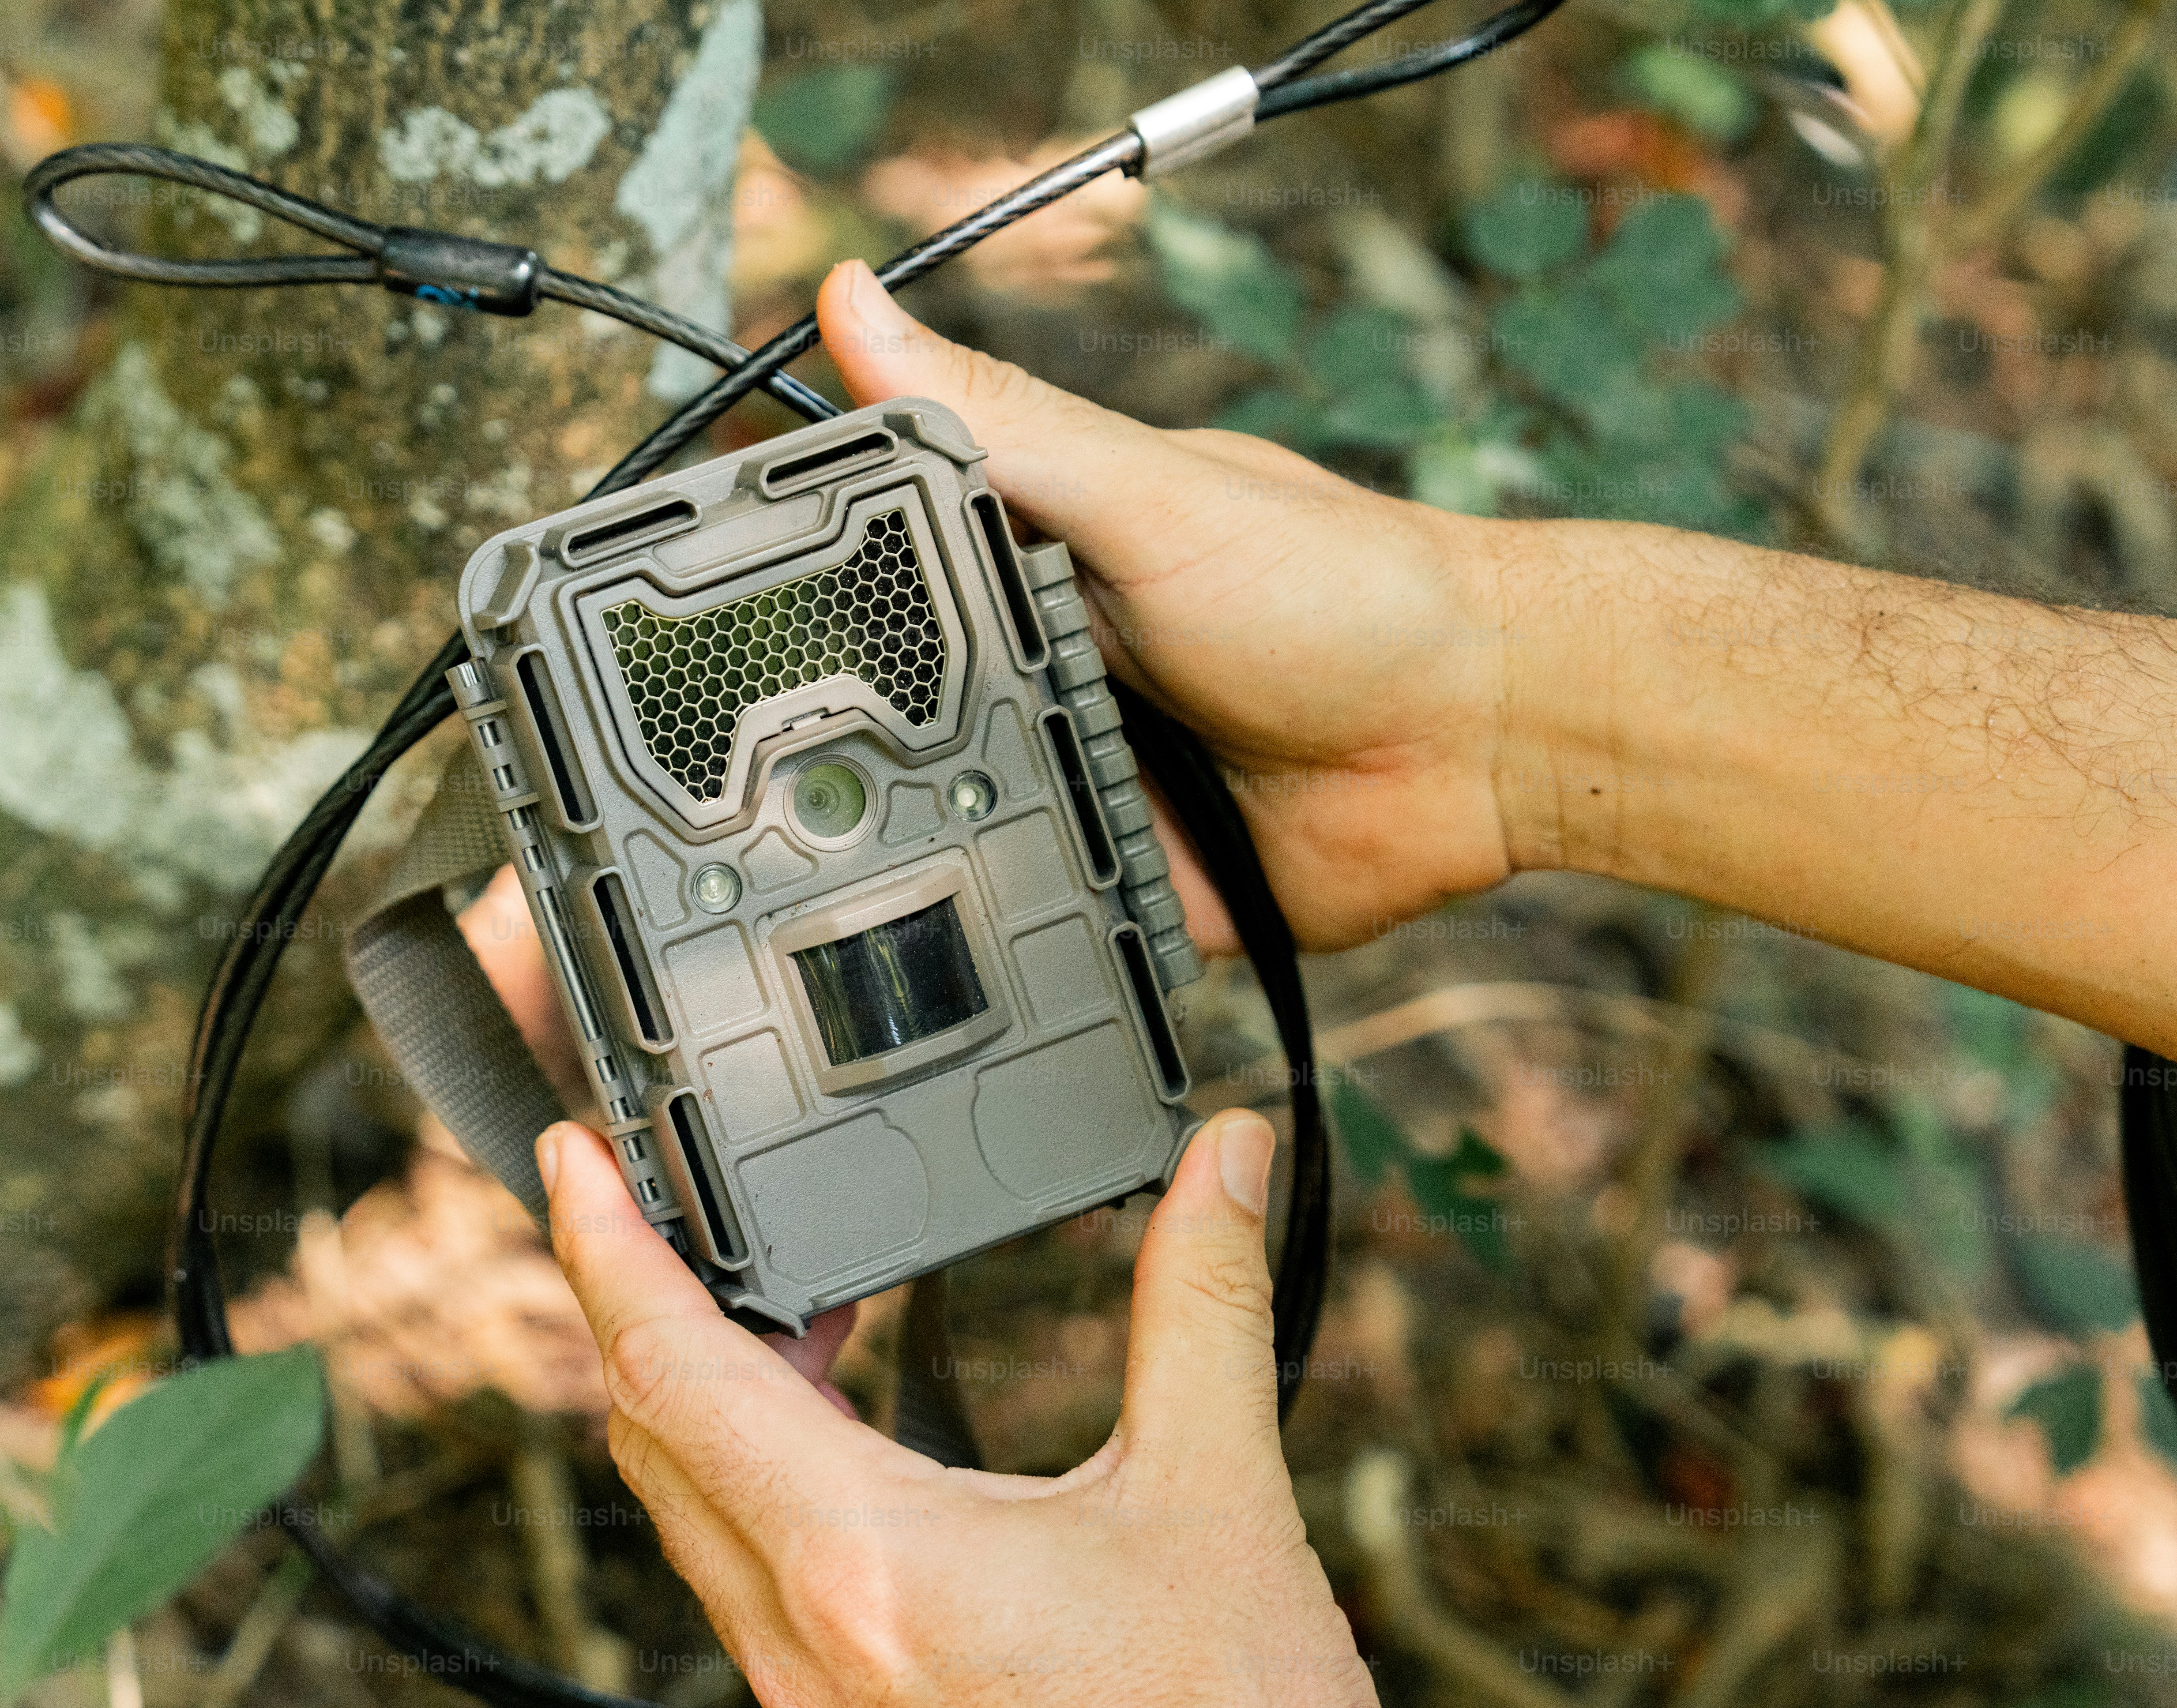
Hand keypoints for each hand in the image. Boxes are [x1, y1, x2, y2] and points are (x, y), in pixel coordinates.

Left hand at [540, 1109, 1442, 1707]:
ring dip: (714, 1402)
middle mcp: (806, 1643)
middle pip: (653, 1440)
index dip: (605, 1244)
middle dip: (650, 1308)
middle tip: (691, 1218)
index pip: (667, 1368)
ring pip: (697, 1521)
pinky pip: (750, 1588)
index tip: (571, 1161)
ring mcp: (819, 1707)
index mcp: (863, 1562)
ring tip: (797, 1315)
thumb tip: (1223, 1158)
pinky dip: (762, 1487)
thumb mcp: (1221, 1496)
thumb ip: (1203, 1301)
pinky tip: (851, 1452)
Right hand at [818, 259, 1553, 952]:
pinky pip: (1041, 916)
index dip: (791, 591)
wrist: (1478, 738)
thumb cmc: (1340, 588)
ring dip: (918, 849)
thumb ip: (1001, 426)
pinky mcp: (1126, 882)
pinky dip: (1013, 925)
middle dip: (838, 752)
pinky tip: (965, 936)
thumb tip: (852, 302)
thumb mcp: (1148, 494)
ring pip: (953, 826)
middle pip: (894, 715)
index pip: (876, 569)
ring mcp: (1086, 781)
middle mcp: (1049, 671)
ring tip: (839, 873)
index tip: (698, 619)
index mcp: (1034, 563)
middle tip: (745, 785)